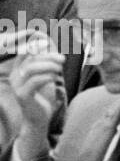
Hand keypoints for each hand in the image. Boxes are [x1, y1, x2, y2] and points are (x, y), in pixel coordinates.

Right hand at [1, 31, 65, 159]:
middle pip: (30, 58)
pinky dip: (48, 76)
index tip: (49, 43)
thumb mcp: (46, 74)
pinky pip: (35, 81)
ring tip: (60, 69)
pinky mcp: (22, 96)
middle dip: (48, 56)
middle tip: (62, 59)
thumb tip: (50, 42)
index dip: (35, 44)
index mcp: (19, 69)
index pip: (24, 51)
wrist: (39, 118)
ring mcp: (17, 86)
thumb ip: (46, 60)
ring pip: (31, 68)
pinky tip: (55, 77)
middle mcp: (15, 76)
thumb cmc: (43, 95)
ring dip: (49, 66)